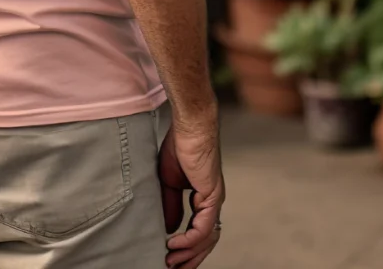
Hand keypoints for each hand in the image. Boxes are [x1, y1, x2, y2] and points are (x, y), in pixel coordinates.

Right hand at [159, 120, 224, 268]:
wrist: (190, 126)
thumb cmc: (179, 146)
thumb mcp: (168, 180)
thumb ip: (170, 205)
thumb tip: (169, 228)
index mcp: (203, 197)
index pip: (198, 230)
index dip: (186, 247)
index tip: (170, 256)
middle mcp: (212, 202)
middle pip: (206, 241)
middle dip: (190, 258)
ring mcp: (214, 200)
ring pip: (207, 239)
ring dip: (189, 253)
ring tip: (170, 261)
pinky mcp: (212, 196)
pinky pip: (203, 227)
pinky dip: (189, 239)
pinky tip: (173, 243)